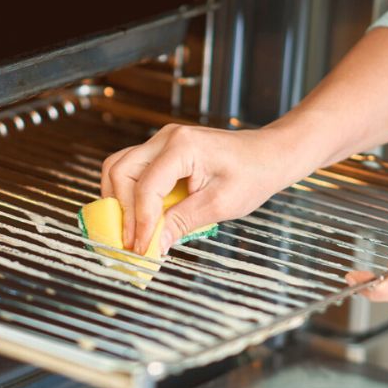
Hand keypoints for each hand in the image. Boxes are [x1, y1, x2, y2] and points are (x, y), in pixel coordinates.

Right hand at [100, 123, 310, 253]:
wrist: (268, 156)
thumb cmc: (252, 175)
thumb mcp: (220, 205)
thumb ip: (182, 223)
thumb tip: (154, 246)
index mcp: (183, 147)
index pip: (147, 186)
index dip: (140, 221)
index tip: (141, 248)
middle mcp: (166, 138)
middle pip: (120, 171)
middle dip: (121, 209)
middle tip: (130, 242)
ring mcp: (161, 142)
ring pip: (119, 168)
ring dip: (119, 200)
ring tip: (130, 230)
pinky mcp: (162, 151)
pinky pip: (132, 170)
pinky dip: (129, 194)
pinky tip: (139, 216)